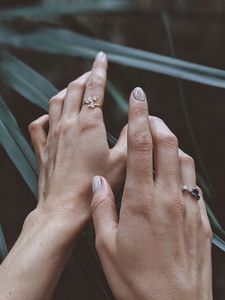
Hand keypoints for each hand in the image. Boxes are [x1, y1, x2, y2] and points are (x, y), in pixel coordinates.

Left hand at [28, 52, 126, 235]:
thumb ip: (129, 138)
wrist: (64, 207)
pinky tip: (51, 117)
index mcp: (89, 124)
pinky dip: (45, 115)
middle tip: (92, 71)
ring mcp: (53, 135)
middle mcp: (68, 124)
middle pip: (75, 90)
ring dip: (67, 91)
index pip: (94, 87)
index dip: (99, 70)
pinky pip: (38, 124)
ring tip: (75, 88)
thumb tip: (136, 122)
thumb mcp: (121, 162)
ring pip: (56, 102)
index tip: (102, 57)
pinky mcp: (43, 148)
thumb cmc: (94, 185)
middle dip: (84, 76)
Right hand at [91, 87, 212, 299]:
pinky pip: (193, 181)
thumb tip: (99, 183)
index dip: (139, 117)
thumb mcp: (107, 246)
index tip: (139, 97)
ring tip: (157, 140)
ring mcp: (188, 206)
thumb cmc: (137, 280)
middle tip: (146, 114)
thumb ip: (102, 208)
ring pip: (185, 158)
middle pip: (168, 144)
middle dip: (157, 122)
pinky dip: (182, 167)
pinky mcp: (200, 218)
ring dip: (171, 142)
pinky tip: (172, 173)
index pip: (141, 146)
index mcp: (142, 201)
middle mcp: (169, 197)